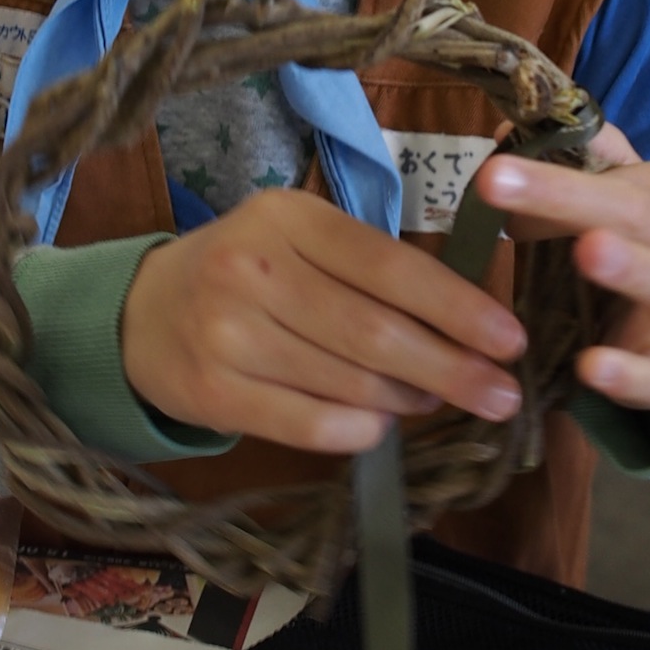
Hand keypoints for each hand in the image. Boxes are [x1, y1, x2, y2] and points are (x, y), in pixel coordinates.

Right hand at [120, 188, 526, 454]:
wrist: (140, 313)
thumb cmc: (247, 271)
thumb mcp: (299, 238)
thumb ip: (370, 267)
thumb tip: (467, 322)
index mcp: (289, 218)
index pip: (391, 266)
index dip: (458, 308)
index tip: (509, 340)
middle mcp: (255, 269)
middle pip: (376, 331)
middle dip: (452, 368)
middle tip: (502, 396)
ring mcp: (227, 333)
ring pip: (348, 381)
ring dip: (408, 400)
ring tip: (436, 402)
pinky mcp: (211, 392)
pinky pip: (307, 423)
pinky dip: (358, 431)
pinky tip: (381, 426)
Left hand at [473, 125, 649, 423]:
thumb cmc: (648, 254)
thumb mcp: (624, 203)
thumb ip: (574, 164)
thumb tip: (507, 127)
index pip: (619, 180)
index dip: (555, 177)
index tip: (492, 171)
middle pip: (636, 217)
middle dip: (566, 198)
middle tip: (496, 182)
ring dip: (629, 269)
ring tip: (587, 250)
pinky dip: (628, 374)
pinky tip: (591, 367)